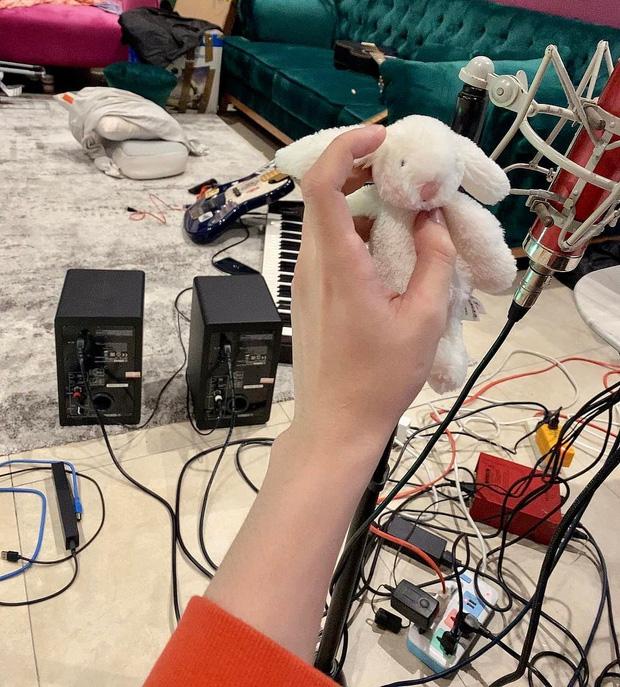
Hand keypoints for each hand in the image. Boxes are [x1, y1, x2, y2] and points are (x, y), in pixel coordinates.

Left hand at [285, 125, 455, 462]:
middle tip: (403, 170)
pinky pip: (328, 246)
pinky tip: (388, 249)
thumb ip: (434, 260)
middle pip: (324, 194)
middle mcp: (312, 265)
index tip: (381, 137)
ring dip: (362, 204)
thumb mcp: (424, 320)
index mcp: (338, 266)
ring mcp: (305, 280)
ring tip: (404, 209)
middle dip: (362, 170)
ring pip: (327, 220)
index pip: (321, 185)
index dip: (346, 147)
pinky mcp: (309, 294)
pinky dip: (356, 233)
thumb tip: (431, 218)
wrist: (336, 422)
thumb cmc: (379, 379)